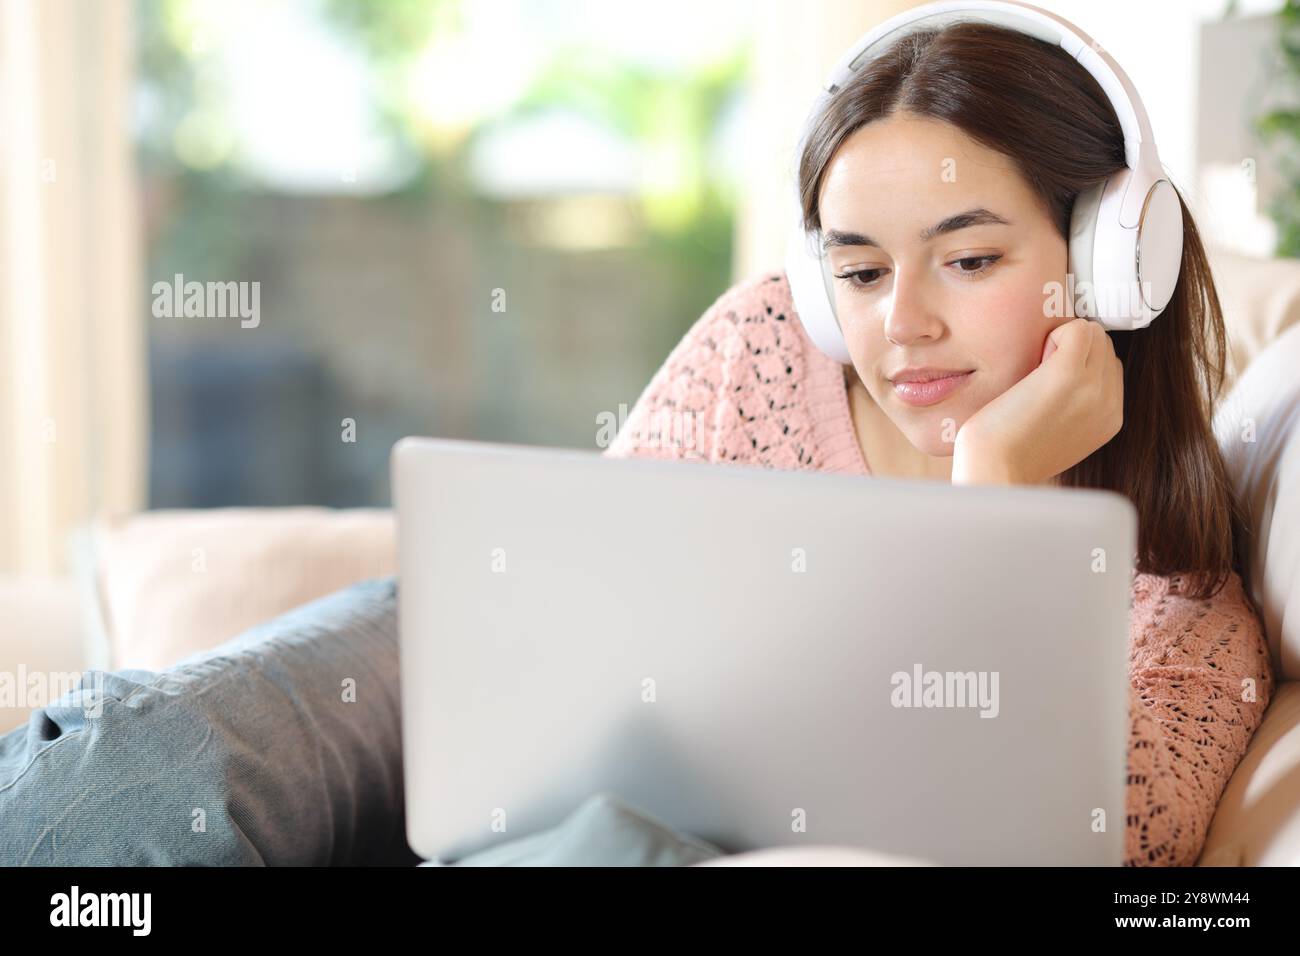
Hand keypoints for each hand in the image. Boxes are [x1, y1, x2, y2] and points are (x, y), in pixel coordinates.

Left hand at [951, 318, 1123, 485]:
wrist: (995, 473)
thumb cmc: (1008, 455)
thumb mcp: (1056, 435)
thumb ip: (1074, 409)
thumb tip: (1065, 384)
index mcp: (1110, 418)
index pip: (1109, 365)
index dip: (1078, 362)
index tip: (1046, 380)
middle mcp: (1109, 403)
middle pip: (1102, 344)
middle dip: (1070, 348)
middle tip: (1037, 376)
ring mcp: (1093, 387)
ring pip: (1092, 332)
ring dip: (1061, 340)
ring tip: (1034, 373)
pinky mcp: (1068, 374)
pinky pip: (1076, 328)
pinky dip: (1053, 335)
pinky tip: (1033, 364)